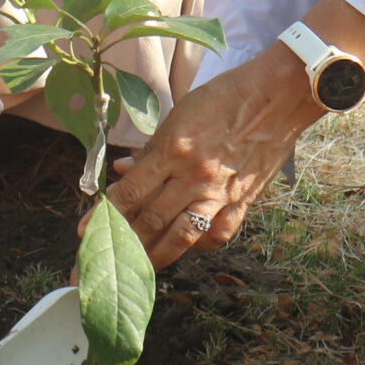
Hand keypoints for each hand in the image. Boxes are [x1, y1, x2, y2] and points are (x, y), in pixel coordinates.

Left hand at [105, 44, 323, 266]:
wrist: (278, 96)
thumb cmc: (225, 97)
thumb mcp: (180, 114)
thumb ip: (151, 149)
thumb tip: (123, 170)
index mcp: (174, 148)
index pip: (131, 191)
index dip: (105, 216)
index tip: (85, 233)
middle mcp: (194, 175)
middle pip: (151, 219)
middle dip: (123, 244)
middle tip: (103, 260)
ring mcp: (220, 192)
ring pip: (181, 236)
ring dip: (155, 255)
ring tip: (137, 269)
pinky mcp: (243, 201)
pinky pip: (217, 234)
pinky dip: (199, 245)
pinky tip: (186, 248)